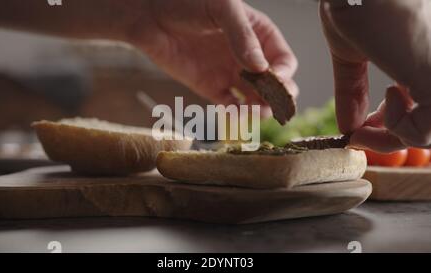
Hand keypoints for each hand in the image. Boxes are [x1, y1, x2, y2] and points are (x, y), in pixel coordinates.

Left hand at [128, 0, 297, 106]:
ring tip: (255, 113)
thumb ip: (243, 36)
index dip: (284, 72)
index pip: (282, 59)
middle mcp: (247, 56)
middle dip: (277, 96)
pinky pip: (230, 104)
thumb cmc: (187, 1)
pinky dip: (235, 112)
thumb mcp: (222, 8)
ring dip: (259, 108)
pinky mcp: (211, 87)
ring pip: (254, 98)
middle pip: (273, 82)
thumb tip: (261, 67)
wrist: (149, 15)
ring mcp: (230, 73)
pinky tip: (235, 113)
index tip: (277, 82)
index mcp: (257, 33)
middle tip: (273, 105)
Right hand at [320, 0, 430, 151]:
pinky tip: (389, 94)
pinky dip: (399, 128)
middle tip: (362, 134)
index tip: (360, 131)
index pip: (421, 113)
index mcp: (422, 64)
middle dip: (390, 139)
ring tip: (376, 112)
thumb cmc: (355, 0)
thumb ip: (351, 92)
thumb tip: (348, 126)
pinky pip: (427, 131)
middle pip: (428, 129)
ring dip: (395, 136)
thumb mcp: (349, 55)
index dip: (390, 129)